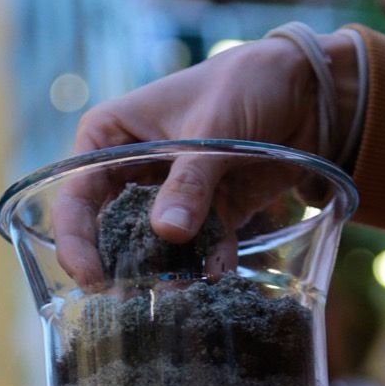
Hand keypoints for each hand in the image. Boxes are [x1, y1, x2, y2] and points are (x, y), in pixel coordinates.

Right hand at [53, 34, 359, 281]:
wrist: (308, 87)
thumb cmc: (245, 83)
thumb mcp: (212, 127)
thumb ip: (190, 181)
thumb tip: (167, 233)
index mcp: (110, 136)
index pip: (77, 195)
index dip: (77, 241)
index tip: (91, 278)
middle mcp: (132, 170)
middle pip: (110, 230)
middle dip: (121, 267)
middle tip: (130, 302)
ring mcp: (171, 195)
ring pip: (155, 247)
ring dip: (166, 274)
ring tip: (178, 301)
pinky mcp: (210, 213)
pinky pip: (201, 249)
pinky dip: (208, 265)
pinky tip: (218, 278)